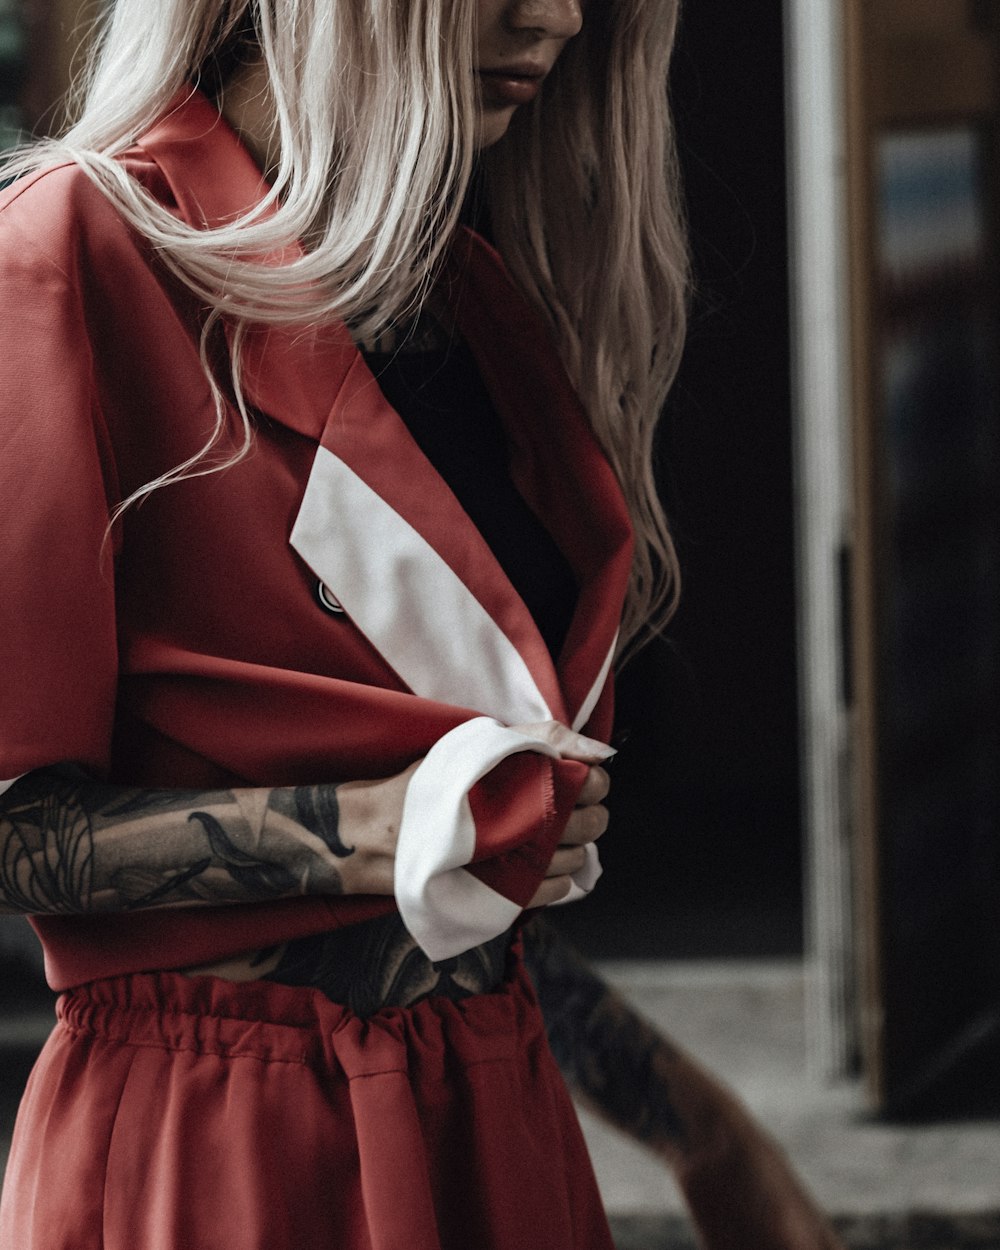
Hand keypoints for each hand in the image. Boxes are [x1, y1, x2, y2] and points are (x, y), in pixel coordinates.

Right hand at [335, 721, 613, 903]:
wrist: (384, 832)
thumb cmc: (432, 784)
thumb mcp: (482, 744)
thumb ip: (543, 739)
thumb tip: (600, 751)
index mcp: (531, 784)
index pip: (594, 784)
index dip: (592, 780)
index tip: (574, 777)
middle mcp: (534, 828)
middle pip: (593, 824)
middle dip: (586, 812)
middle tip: (558, 806)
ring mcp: (525, 867)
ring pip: (578, 860)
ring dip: (570, 847)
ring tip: (540, 835)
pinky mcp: (510, 896)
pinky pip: (557, 891)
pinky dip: (554, 878)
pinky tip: (532, 862)